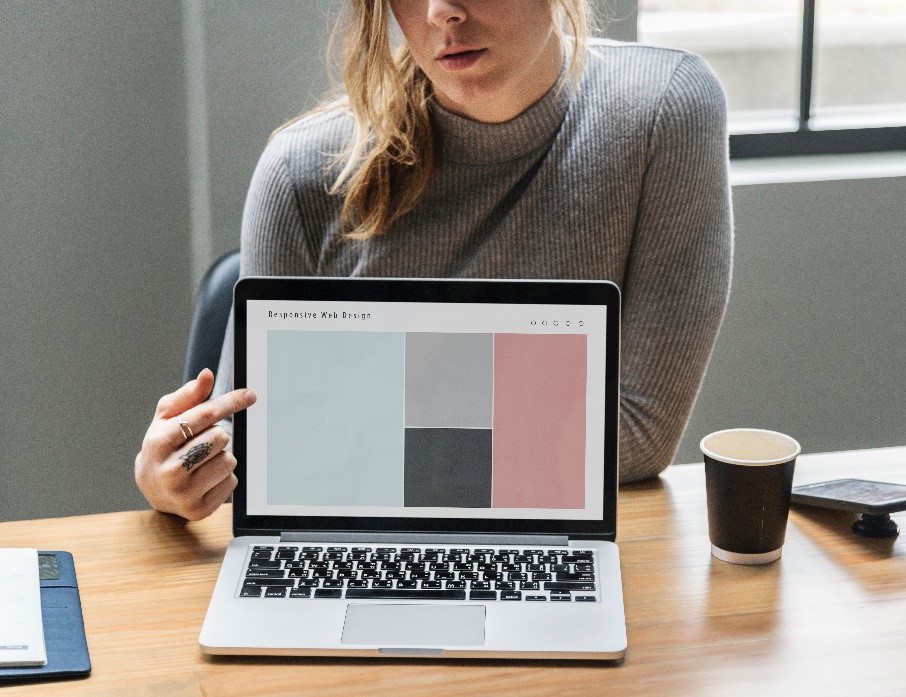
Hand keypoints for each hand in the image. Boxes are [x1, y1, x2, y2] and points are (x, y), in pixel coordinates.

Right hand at [135, 369, 256, 520]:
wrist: (151, 487)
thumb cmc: (163, 446)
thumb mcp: (167, 418)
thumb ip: (189, 396)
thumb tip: (207, 375)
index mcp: (159, 442)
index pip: (204, 416)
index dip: (230, 402)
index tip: (250, 395)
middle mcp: (169, 470)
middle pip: (220, 438)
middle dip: (218, 434)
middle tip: (203, 441)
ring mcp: (184, 493)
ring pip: (228, 460)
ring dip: (222, 456)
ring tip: (202, 460)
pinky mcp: (199, 510)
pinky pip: (231, 482)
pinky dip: (224, 477)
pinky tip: (206, 478)